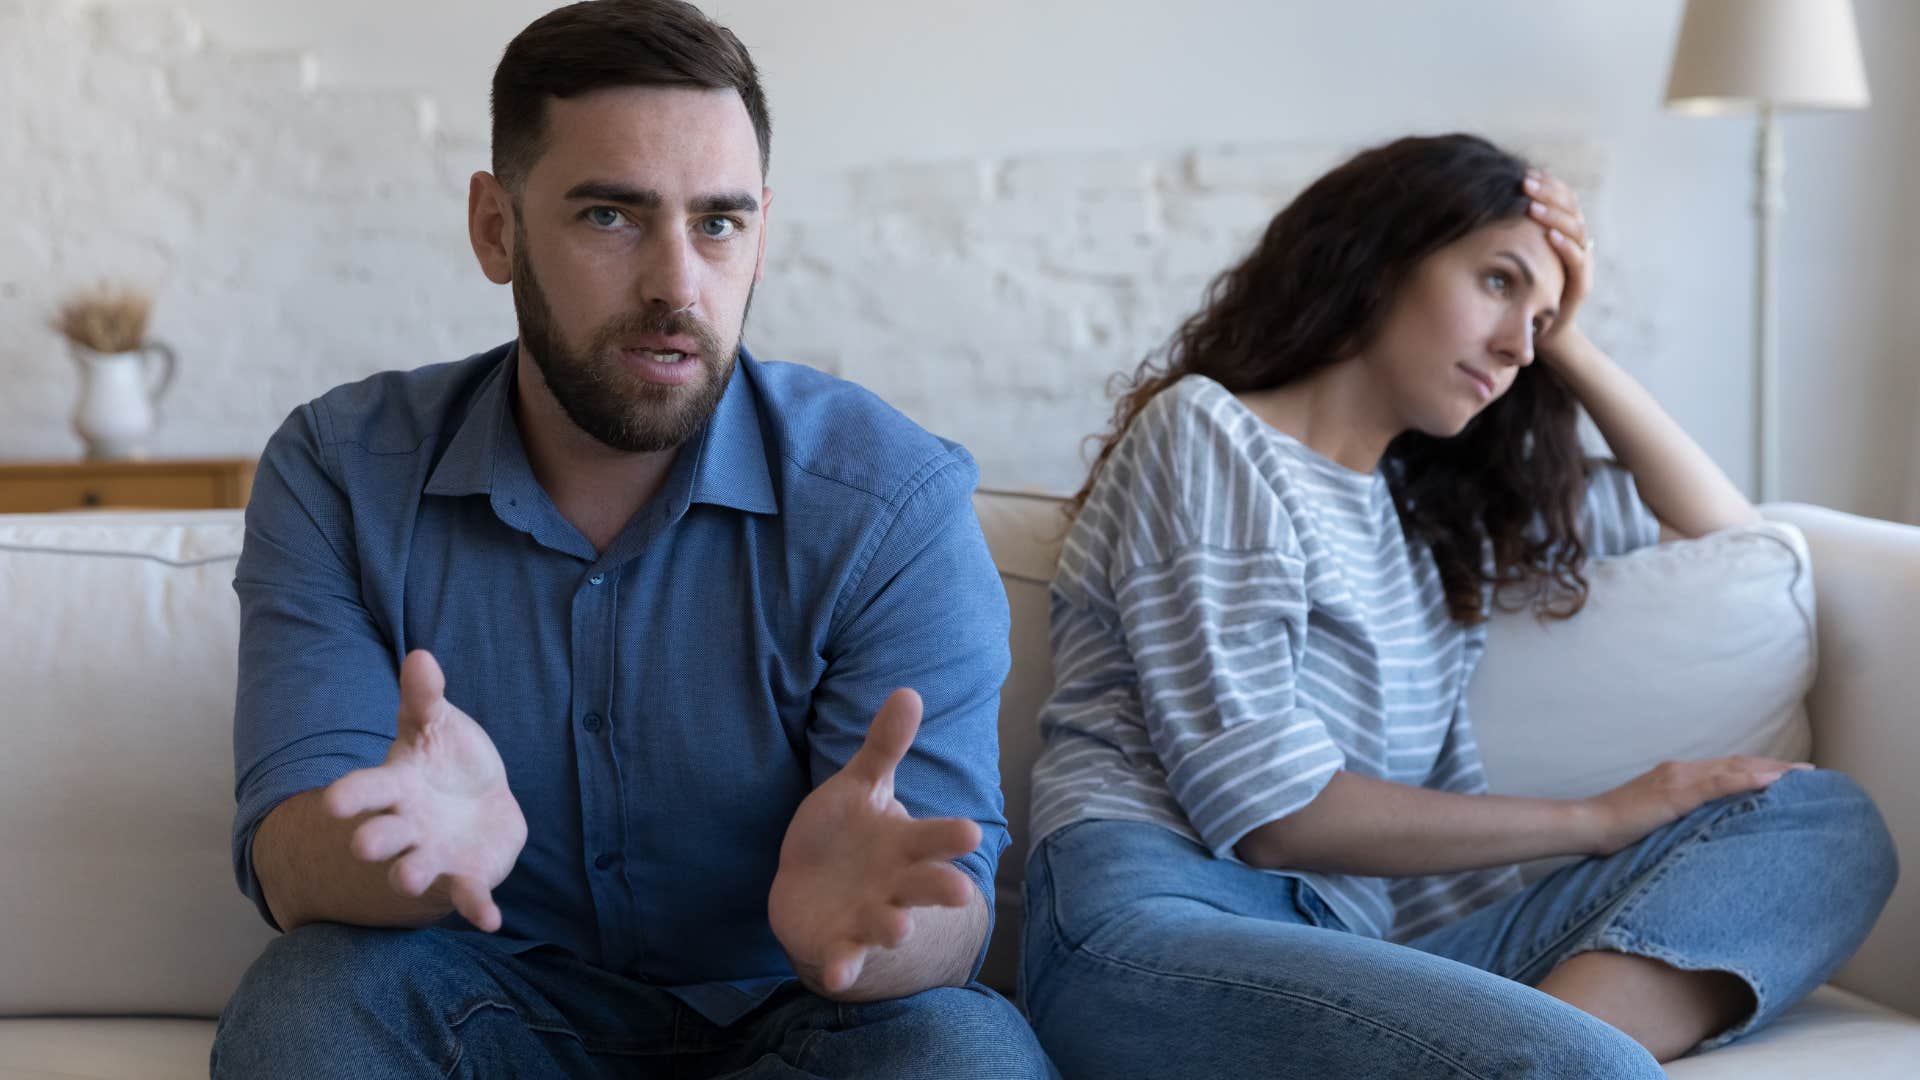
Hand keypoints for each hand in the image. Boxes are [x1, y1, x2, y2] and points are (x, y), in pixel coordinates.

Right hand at [321, 649, 527, 931]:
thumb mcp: (435, 725)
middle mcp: (406, 827)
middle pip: (383, 835)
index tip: (331, 803)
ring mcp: (433, 855)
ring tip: (408, 878)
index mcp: (395, 787)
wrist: (475, 803)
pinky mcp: (465, 877)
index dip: (350, 796)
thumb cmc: (444, 760)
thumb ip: (426, 697)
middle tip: (363, 844)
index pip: (366, 789)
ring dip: (411, 874)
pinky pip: (468, 895)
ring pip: (415, 869)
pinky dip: (477, 907)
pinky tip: (491, 920)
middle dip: (374, 840)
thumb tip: (421, 655)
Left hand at [768, 688, 982, 996]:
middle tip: (959, 893)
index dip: (951, 837)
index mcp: (904, 844)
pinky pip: (845, 957)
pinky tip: (837, 974)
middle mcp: (896, 883)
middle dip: (941, 889)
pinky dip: (843, 967)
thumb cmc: (846, 834)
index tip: (971, 833)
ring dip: (892, 926)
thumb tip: (909, 691)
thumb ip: (884, 746)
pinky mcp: (841, 944)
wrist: (813, 890)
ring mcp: (870, 916)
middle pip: (924, 885)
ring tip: (898, 927)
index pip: (934, 838)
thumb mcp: (861, 787)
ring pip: (888, 923)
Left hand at [1523, 168, 1595, 359]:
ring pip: (1577, 229)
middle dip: (1548, 192)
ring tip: (1533, 206)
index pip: (1563, 197)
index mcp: (1562, 232)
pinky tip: (1548, 235)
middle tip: (1525, 182)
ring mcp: (1581, 263)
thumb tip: (1482, 203)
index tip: (1525, 173)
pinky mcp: (1580, 285)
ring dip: (1555, 215)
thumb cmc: (1519, 291)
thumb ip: (1507, 233)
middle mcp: (1576, 243)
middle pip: (1572, 207)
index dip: (1548, 183)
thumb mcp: (1511, 256)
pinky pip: (1578, 261)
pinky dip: (1564, 245)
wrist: (1539, 333)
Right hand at [1582, 756, 1810, 855]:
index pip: (1726, 770)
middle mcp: (1681, 770)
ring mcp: (1678, 778)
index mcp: (1676, 777)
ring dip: (1771, 770)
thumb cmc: (1615, 830)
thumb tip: (1706, 834)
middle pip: (1737, 764)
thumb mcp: (1655, 822)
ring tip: (1803, 775)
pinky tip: (1772, 780)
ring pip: (1733, 768)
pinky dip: (1748, 779)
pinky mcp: (1675, 792)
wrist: (1587, 825)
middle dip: (1775, 767)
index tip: (1788, 776)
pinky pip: (1719, 783)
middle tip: (1810, 773)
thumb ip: (1681, 819)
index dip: (1758, 770)